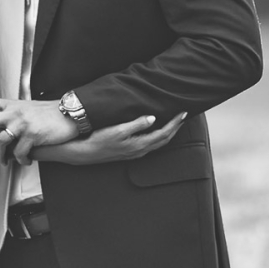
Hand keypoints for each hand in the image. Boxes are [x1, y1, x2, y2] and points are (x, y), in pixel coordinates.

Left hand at [0, 96, 78, 162]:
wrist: (70, 114)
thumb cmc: (48, 113)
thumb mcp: (27, 107)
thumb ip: (12, 112)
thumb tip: (0, 121)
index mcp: (11, 105)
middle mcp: (14, 113)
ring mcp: (23, 124)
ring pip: (0, 142)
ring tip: (3, 162)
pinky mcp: (33, 136)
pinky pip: (19, 153)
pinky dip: (20, 160)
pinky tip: (26, 161)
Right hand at [60, 110, 187, 165]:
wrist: (85, 153)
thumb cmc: (100, 139)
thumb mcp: (118, 129)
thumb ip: (136, 124)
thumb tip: (153, 118)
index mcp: (140, 144)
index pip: (163, 133)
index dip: (175, 123)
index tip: (183, 113)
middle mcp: (140, 151)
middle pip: (164, 140)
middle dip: (175, 128)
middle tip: (183, 117)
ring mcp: (135, 153)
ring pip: (158, 143)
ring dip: (168, 133)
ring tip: (174, 123)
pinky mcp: (129, 153)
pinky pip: (150, 145)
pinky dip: (158, 137)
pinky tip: (156, 132)